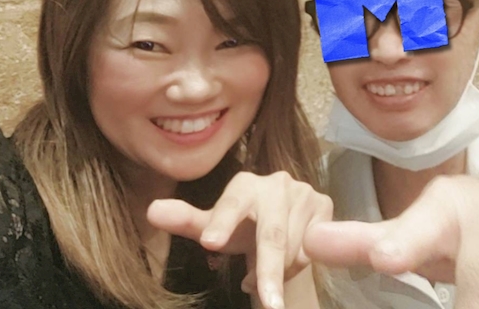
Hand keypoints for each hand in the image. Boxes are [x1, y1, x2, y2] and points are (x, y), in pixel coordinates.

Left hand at [147, 171, 332, 308]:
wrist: (282, 221)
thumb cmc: (240, 228)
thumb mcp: (213, 229)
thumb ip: (185, 221)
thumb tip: (152, 211)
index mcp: (244, 184)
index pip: (231, 205)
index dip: (223, 224)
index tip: (210, 243)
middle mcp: (277, 182)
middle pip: (272, 235)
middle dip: (269, 271)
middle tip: (268, 303)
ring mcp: (305, 193)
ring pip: (295, 248)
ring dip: (278, 273)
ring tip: (260, 276)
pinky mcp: (326, 206)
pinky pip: (313, 249)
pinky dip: (297, 265)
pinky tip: (285, 265)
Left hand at [304, 175, 478, 308]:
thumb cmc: (472, 229)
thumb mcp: (422, 230)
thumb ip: (368, 241)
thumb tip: (309, 241)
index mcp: (448, 206)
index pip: (422, 230)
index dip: (405, 244)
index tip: (386, 257)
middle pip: (477, 302)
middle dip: (476, 306)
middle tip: (478, 293)